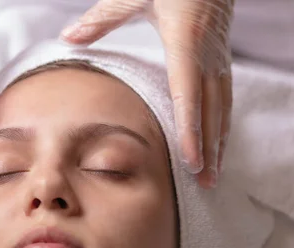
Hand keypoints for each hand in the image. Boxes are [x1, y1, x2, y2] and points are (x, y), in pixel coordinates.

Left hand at [61, 0, 233, 188]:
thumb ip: (102, 18)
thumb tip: (68, 37)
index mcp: (184, 40)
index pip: (187, 93)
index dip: (191, 130)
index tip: (191, 161)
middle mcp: (206, 55)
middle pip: (210, 110)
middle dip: (209, 149)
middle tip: (205, 183)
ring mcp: (218, 58)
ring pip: (222, 108)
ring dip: (219, 144)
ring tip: (213, 176)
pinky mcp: (221, 60)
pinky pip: (225, 99)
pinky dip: (222, 126)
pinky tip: (219, 145)